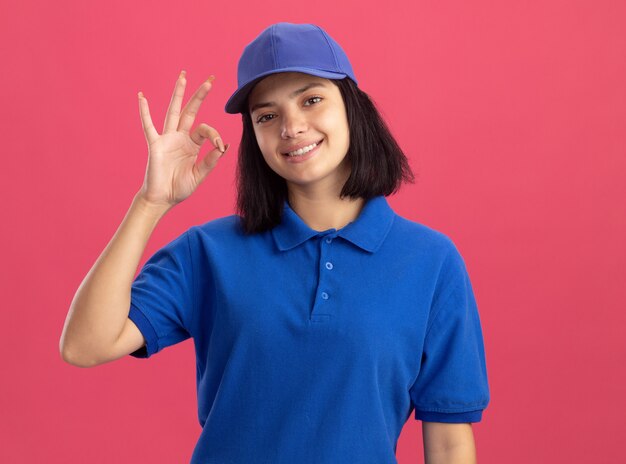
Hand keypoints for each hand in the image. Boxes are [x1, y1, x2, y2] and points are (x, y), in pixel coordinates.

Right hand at [136, 71, 228, 208]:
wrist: (162, 199)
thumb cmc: (179, 188)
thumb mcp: (199, 175)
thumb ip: (210, 161)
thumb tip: (224, 146)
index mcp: (192, 144)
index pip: (205, 130)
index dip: (215, 135)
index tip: (220, 146)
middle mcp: (180, 137)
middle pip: (190, 111)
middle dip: (200, 95)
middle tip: (210, 79)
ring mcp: (167, 138)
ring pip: (173, 111)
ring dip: (178, 94)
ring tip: (183, 76)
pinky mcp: (154, 144)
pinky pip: (148, 126)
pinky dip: (144, 111)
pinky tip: (141, 96)